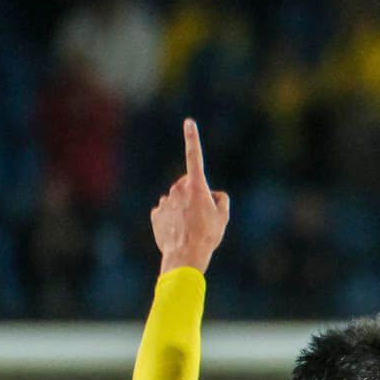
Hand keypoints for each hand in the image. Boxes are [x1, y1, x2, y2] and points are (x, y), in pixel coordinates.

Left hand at [150, 118, 230, 273]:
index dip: (192, 138)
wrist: (185, 257)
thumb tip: (212, 195)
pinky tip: (178, 232)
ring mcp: (165, 201)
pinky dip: (172, 219)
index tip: (188, 122)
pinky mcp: (156, 214)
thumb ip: (221, 200)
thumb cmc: (207, 236)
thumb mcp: (223, 217)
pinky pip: (166, 212)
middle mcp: (178, 189)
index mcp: (196, 186)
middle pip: (187, 185)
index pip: (194, 157)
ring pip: (176, 200)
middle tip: (203, 217)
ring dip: (183, 208)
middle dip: (194, 194)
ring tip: (191, 228)